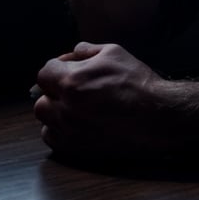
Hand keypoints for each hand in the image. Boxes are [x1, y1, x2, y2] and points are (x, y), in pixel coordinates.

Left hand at [33, 42, 172, 163]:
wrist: (157, 116)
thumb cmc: (137, 83)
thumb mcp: (114, 53)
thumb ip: (87, 50)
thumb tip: (74, 52)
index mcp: (71, 81)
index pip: (45, 72)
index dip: (57, 67)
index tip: (69, 68)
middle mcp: (65, 108)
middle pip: (41, 98)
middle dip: (54, 90)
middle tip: (74, 88)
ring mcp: (70, 131)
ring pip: (45, 119)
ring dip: (54, 111)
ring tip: (74, 106)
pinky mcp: (77, 149)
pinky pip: (53, 139)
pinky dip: (59, 130)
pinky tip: (77, 123)